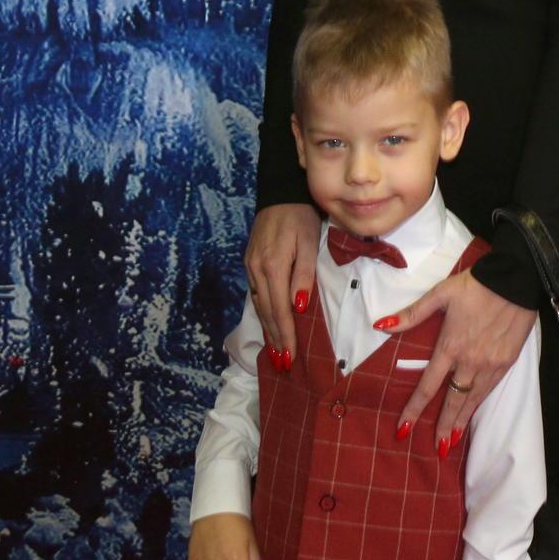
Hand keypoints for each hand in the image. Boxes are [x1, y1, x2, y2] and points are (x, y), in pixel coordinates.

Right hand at [245, 204, 318, 369]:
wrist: (280, 195)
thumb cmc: (301, 218)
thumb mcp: (308, 243)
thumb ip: (303, 275)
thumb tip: (298, 307)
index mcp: (272, 266)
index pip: (279, 309)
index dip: (285, 334)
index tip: (290, 356)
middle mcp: (257, 270)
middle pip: (267, 312)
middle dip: (276, 339)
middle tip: (283, 364)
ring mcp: (250, 267)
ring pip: (259, 305)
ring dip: (268, 329)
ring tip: (275, 352)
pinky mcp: (250, 263)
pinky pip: (256, 295)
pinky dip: (263, 313)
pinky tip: (268, 323)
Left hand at [381, 269, 537, 451]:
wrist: (515, 279)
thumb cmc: (476, 285)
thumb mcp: (440, 294)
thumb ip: (412, 314)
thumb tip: (380, 325)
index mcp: (449, 346)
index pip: (428, 386)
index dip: (414, 409)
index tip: (403, 429)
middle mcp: (469, 361)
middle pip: (452, 400)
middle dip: (443, 426)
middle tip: (436, 449)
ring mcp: (490, 363)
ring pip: (473, 399)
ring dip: (462, 421)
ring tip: (452, 441)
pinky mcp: (507, 361)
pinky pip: (490, 388)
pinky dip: (480, 404)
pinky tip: (474, 412)